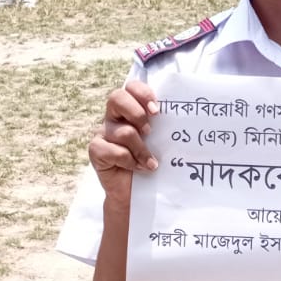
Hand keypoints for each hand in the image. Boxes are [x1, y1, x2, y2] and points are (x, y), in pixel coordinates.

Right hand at [89, 81, 160, 209]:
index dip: (142, 93)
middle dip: (136, 113)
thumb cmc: (150, 161)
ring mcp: (103, 133)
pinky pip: (111, 150)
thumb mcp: (159, 140)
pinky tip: (136, 168)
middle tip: (149, 131)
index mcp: (130, 108)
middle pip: (116, 97)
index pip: (131, 87)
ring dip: (141, 149)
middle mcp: (114, 117)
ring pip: (123, 131)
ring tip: (150, 162)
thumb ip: (162, 125)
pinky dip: (128, 161)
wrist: (135, 193)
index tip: (157, 110)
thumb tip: (183, 115)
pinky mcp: (96, 150)